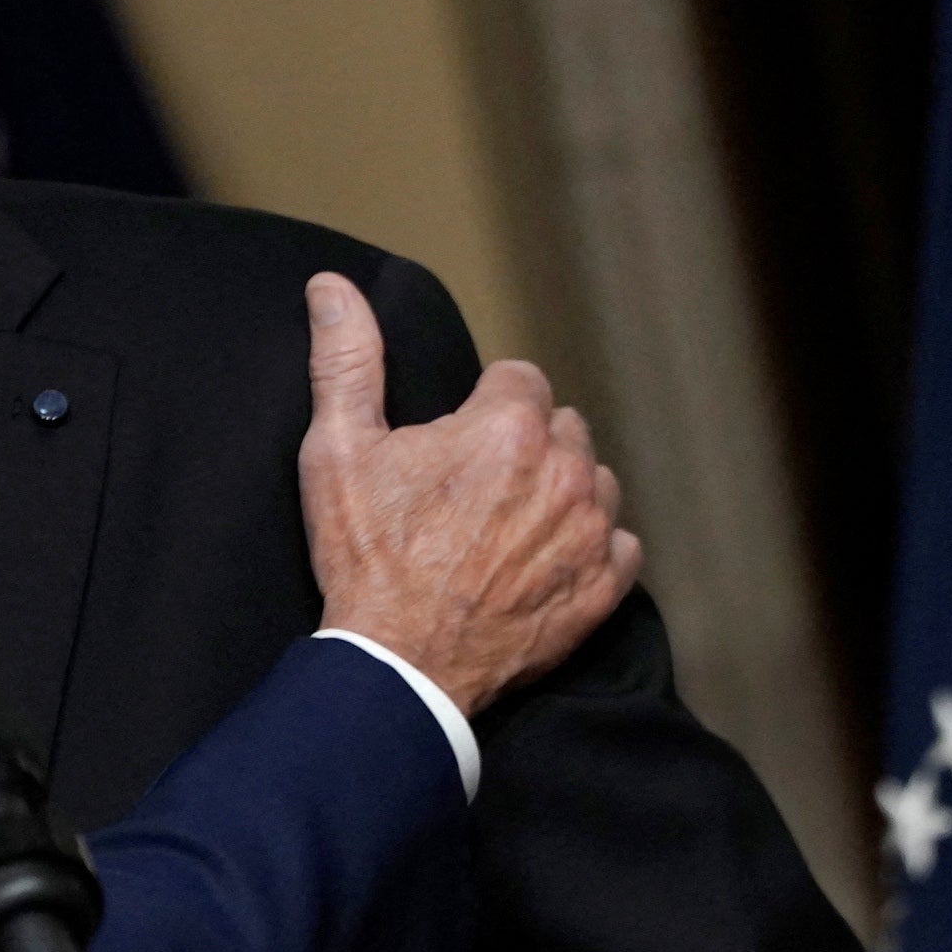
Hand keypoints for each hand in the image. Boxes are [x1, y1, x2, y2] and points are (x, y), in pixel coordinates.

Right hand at [296, 272, 640, 716]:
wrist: (399, 665)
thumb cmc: (366, 557)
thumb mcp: (338, 449)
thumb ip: (346, 359)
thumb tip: (331, 286)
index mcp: (508, 427)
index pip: (520, 379)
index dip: (482, 407)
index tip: (452, 447)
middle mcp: (565, 471)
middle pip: (562, 427)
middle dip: (525, 446)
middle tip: (473, 490)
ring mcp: (591, 533)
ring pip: (594, 482)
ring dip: (561, 493)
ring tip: (506, 527)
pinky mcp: (603, 589)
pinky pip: (620, 546)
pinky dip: (590, 550)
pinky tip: (541, 563)